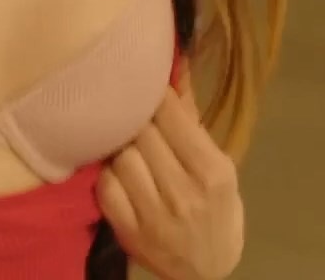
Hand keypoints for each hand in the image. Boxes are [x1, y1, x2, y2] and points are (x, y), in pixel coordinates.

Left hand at [96, 86, 243, 279]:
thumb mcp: (218, 164)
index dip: (154, 96)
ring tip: (131, 148)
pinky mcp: (128, 230)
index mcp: (212, 171)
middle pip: (142, 132)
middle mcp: (184, 192)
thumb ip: (192, 118)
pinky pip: (106, 184)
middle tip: (136, 119)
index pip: (170, 114)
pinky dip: (110, 175)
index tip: (148, 91)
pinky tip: (120, 175)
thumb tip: (175, 65)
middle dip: (138, 121)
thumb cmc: (217, 209)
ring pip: (122, 155)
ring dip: (123, 148)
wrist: (206, 271)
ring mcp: (154, 214)